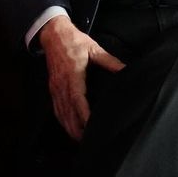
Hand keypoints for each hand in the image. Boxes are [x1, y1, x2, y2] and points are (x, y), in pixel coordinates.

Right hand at [38, 16, 124, 139]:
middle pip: (68, 112)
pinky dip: (62, 120)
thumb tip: (125, 69)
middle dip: (77, 128)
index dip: (84, 115)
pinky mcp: (52, 88)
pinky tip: (68, 127)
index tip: (91, 127)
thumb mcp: (94, 48)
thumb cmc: (74, 41)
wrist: (53, 34)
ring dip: (69, 128)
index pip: (78, 100)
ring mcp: (55, 87)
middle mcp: (62, 84)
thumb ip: (109, 61)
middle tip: (88, 142)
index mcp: (73, 74)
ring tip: (80, 140)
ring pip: (61, 113)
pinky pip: (56, 108)